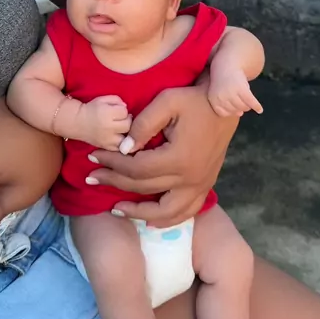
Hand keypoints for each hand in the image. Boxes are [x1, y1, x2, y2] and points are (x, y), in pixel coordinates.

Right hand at [77, 95, 131, 150]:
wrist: (77, 122)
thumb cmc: (91, 109)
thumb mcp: (103, 99)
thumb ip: (117, 100)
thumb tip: (126, 107)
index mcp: (107, 113)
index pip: (124, 111)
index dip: (122, 110)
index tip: (117, 111)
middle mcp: (108, 128)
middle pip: (128, 125)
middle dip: (126, 120)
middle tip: (120, 120)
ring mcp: (108, 140)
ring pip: (126, 138)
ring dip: (125, 133)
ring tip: (120, 129)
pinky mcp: (106, 147)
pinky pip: (121, 148)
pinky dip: (122, 143)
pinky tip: (118, 137)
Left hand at [86, 87, 239, 226]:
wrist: (227, 105)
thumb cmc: (195, 99)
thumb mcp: (167, 101)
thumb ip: (143, 124)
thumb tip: (123, 148)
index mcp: (178, 158)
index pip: (136, 168)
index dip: (112, 164)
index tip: (93, 157)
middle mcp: (190, 178)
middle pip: (144, 189)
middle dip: (114, 183)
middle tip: (92, 177)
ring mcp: (200, 185)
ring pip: (165, 212)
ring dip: (138, 213)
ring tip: (116, 209)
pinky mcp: (205, 185)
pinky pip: (185, 212)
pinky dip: (166, 219)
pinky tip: (150, 219)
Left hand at [208, 65, 262, 116]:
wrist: (227, 64)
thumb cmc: (223, 80)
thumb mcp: (218, 92)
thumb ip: (226, 104)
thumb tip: (240, 114)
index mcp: (213, 99)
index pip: (224, 113)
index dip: (231, 111)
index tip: (235, 108)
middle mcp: (221, 98)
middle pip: (235, 110)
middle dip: (240, 107)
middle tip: (241, 99)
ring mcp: (231, 93)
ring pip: (244, 107)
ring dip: (247, 105)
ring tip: (246, 98)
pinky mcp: (242, 89)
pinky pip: (251, 102)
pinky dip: (257, 106)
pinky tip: (260, 110)